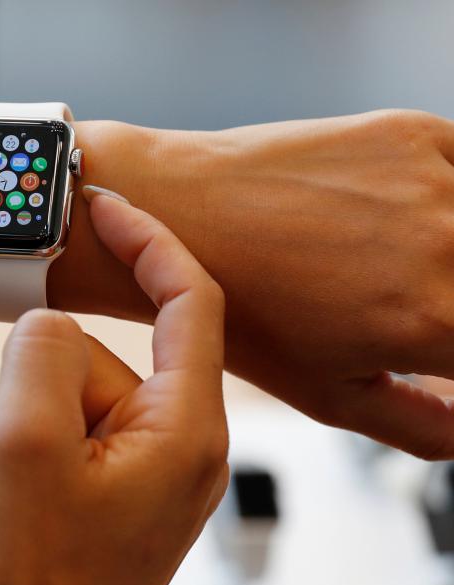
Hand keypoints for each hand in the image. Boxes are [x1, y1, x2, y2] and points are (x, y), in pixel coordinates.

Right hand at [0, 192, 227, 584]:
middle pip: (122, 349)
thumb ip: (42, 350)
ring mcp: (155, 459)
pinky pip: (85, 413)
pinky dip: (48, 425)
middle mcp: (186, 439)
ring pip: (92, 382)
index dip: (152, 242)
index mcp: (187, 427)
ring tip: (26, 476)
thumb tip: (53, 319)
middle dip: (59, 371)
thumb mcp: (22, 445)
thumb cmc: (37, 583)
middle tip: (23, 422)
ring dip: (44, 408)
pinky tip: (33, 477)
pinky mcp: (125, 472)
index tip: (110, 208)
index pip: (193, 301)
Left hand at [72, 111, 453, 458]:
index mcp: (438, 323)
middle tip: (415, 306)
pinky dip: (449, 197)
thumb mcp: (327, 395)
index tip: (438, 352)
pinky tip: (407, 215)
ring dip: (451, 253)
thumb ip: (419, 425)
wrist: (184, 218)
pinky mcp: (407, 131)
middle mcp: (449, 245)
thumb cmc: (244, 312)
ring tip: (395, 269)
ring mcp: (432, 179)